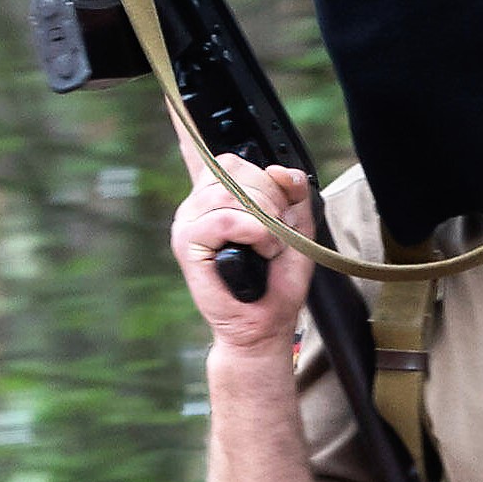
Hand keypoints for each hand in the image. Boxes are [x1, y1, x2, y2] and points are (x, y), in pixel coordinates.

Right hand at [174, 154, 316, 356]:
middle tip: (278, 231)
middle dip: (271, 196)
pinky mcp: (187, 242)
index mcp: (218, 197)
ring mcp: (188, 222)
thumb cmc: (277, 281)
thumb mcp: (295, 228)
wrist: (266, 323)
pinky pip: (226, 218)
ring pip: (231, 192)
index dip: (249, 165)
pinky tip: (262, 250)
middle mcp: (198, 205)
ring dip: (266, 219)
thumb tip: (282, 170)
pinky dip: (255, 233)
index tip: (266, 185)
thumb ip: (293, 194)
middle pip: (233, 168)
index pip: (225, 158)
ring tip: (270, 245)